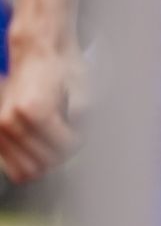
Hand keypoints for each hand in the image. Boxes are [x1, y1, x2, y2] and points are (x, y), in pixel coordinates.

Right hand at [0, 41, 85, 183]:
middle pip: (48, 163)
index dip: (78, 142)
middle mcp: (12, 120)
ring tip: (55, 142)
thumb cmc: (59, 70)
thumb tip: (81, 129)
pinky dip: (31, 164)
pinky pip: (15, 169)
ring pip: (30, 171)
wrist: (34, 54)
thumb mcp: (84, 86)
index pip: (66, 147)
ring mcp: (0, 129)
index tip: (80, 132)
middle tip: (69, 137)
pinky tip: (41, 148)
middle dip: (63, 154)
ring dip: (47, 161)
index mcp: (36, 110)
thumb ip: (86, 111)